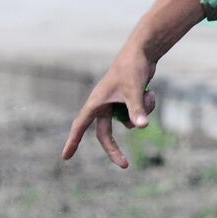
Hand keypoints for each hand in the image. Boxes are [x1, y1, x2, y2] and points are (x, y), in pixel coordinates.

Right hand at [62, 49, 157, 167]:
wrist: (143, 52)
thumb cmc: (132, 69)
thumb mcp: (134, 91)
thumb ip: (136, 110)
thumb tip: (142, 127)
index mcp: (96, 103)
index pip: (80, 126)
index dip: (73, 142)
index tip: (65, 157)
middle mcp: (103, 105)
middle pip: (106, 134)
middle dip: (115, 148)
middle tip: (125, 165)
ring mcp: (116, 103)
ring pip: (128, 121)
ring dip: (140, 113)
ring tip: (147, 96)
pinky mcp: (128, 100)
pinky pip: (137, 113)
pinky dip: (146, 106)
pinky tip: (150, 92)